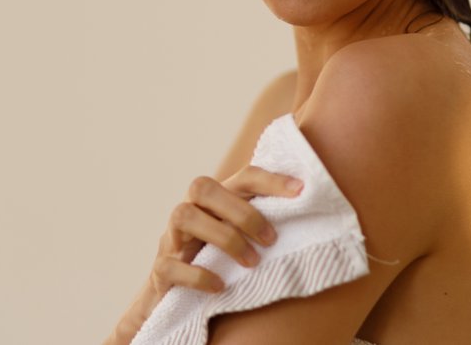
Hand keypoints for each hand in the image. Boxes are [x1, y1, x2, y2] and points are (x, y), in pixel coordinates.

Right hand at [150, 165, 303, 296]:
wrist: (174, 292)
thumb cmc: (216, 259)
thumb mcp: (238, 236)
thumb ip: (261, 223)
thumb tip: (310, 216)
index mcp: (213, 201)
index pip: (241, 177)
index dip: (270, 180)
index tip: (300, 190)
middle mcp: (189, 211)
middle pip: (202, 187)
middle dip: (241, 211)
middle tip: (270, 240)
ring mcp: (170, 238)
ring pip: (183, 216)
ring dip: (223, 238)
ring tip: (251, 263)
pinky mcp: (160, 269)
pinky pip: (171, 265)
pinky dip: (198, 275)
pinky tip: (221, 285)